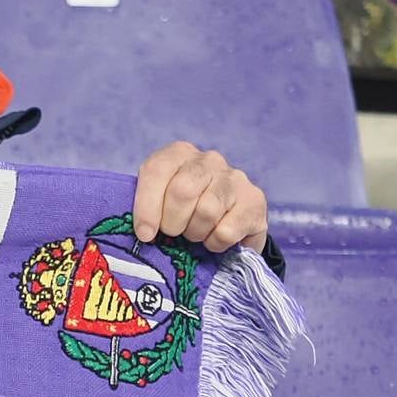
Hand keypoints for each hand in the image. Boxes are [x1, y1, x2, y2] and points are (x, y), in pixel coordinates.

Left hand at [132, 142, 268, 254]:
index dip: (147, 207)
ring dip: (195, 233)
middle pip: (183, 191)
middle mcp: (209, 160)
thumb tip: (142, 231)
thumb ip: (145, 207)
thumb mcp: (157, 203)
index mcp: (178, 153)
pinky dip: (215, 243)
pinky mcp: (255, 201)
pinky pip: (227, 231)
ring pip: (207, 211)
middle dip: (172, 222)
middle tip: (174, 233)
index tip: (144, 234)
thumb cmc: (181, 212)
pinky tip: (215, 238)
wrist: (225, 225)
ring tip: (196, 233)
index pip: (157, 171)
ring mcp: (235, 178)